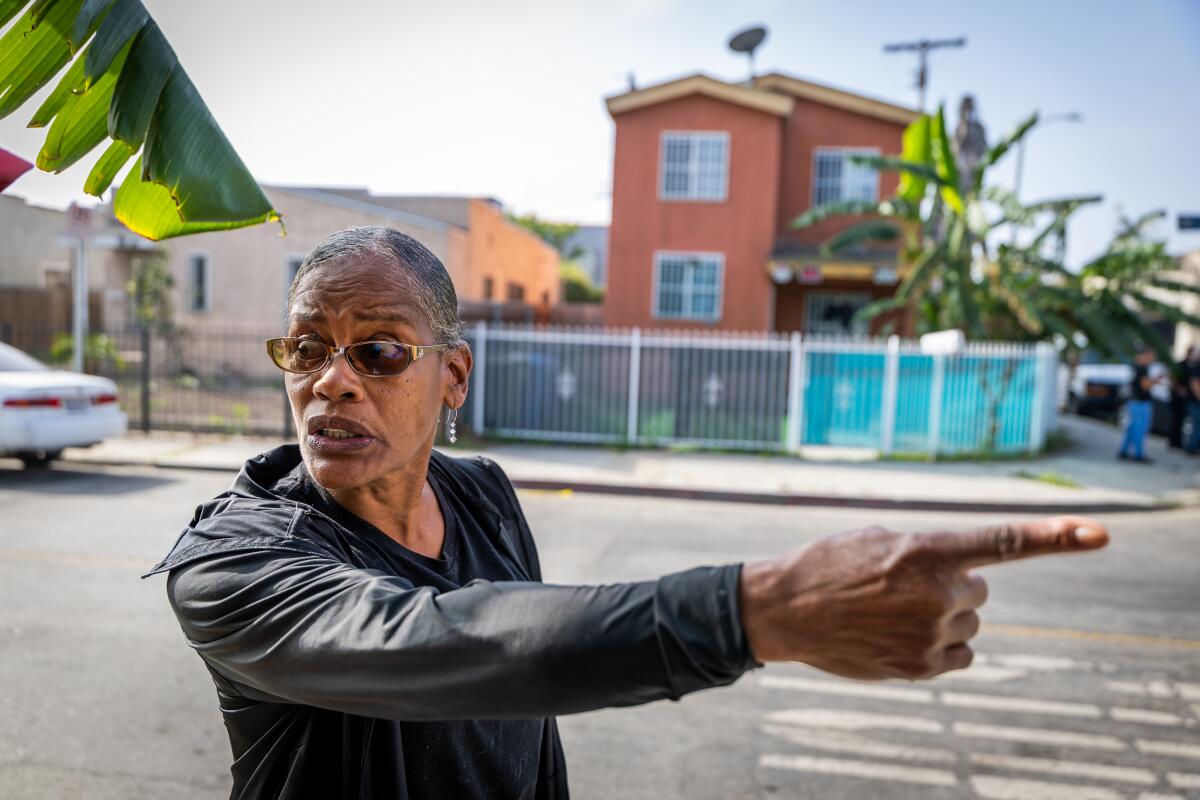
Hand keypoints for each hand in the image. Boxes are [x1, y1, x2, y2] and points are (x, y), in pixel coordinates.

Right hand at [738, 516, 1107, 679]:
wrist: (785, 610)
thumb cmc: (829, 565)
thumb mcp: (878, 539)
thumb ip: (929, 553)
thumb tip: (967, 582)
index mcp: (926, 550)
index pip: (1003, 542)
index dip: (1055, 537)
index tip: (1099, 533)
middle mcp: (937, 593)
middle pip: (978, 589)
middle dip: (950, 586)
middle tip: (900, 586)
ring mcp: (931, 634)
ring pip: (967, 622)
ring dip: (941, 617)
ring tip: (890, 612)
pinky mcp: (922, 667)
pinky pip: (958, 655)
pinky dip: (937, 646)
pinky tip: (896, 636)